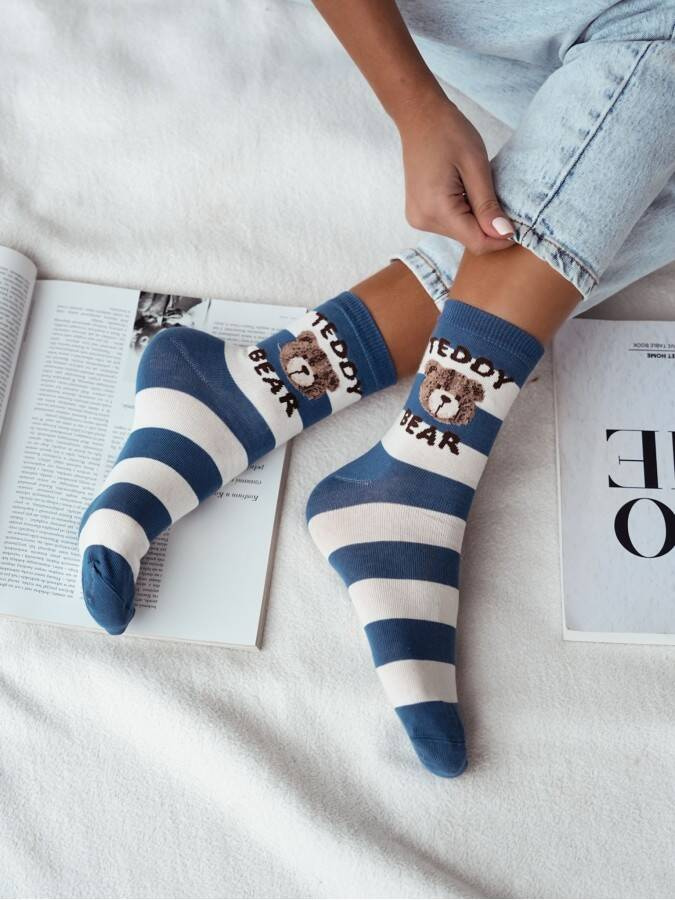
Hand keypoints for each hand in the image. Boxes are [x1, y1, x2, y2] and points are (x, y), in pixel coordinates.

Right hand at [397, 92, 514, 254]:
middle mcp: (424, 220)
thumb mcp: (476, 166)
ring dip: (476, 219)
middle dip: (488, 225)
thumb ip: (488, 205)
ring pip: (460, 233)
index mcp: (437, 209)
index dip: (501, 237)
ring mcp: (418, 219)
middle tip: (497, 194)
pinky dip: (464, 214)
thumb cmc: (449, 133)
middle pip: (468, 239)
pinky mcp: (419, 214)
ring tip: (476, 188)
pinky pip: (450, 224)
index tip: (519, 223)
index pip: (477, 242)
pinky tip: (465, 192)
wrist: (420, 116)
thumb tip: (505, 234)